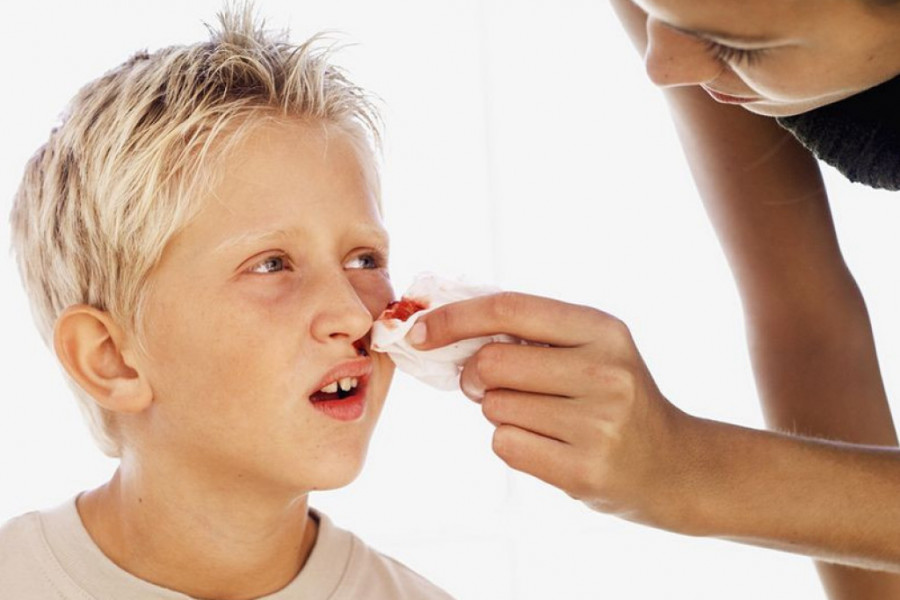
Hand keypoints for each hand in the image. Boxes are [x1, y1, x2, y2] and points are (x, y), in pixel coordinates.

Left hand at [411, 292, 698, 528]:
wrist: (673, 464)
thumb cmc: (614, 396)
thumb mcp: (591, 347)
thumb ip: (530, 331)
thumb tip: (442, 321)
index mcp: (602, 329)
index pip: (508, 308)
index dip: (454, 317)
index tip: (420, 331)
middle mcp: (604, 373)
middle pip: (491, 362)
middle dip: (475, 374)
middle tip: (491, 384)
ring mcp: (597, 425)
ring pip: (494, 407)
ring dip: (498, 411)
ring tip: (539, 416)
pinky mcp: (583, 471)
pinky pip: (506, 445)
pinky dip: (511, 442)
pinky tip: (547, 444)